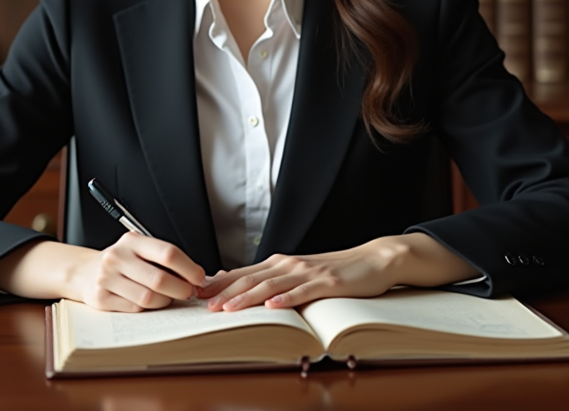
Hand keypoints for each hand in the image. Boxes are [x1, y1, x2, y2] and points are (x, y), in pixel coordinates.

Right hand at [69, 232, 205, 312]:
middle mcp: (118, 257)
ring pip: (148, 298)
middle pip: (160, 279)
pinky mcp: (102, 298)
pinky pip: (135, 309)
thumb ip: (165, 260)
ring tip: (168, 297)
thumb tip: (198, 277)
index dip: (189, 268)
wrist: (86, 272)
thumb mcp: (140, 251)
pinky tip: (149, 302)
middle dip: (181, 289)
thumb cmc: (123, 262)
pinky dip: (148, 309)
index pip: (168, 253)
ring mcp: (107, 278)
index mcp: (132, 241)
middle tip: (188, 292)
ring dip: (165, 301)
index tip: (199, 278)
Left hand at [197, 233, 479, 311]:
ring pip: (271, 285)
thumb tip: (243, 288)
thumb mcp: (300, 274)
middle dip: (224, 291)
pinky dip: (287, 299)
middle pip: (251, 278)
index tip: (195, 291)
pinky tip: (273, 306)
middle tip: (201, 302)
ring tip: (227, 307)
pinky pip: (303, 292)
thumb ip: (274, 280)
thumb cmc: (336, 271)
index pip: (243, 273)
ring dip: (247, 296)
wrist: (372, 260)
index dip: (219, 282)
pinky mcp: (327, 282)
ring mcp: (308, 273)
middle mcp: (289, 265)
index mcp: (281, 264)